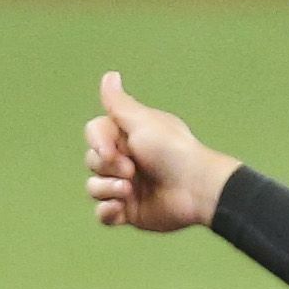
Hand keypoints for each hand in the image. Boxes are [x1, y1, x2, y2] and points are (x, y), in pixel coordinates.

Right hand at [85, 71, 241, 233]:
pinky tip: (120, 208)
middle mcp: (125, 160)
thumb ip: (119, 103)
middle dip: (108, 167)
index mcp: (128, 137)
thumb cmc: (172, 150)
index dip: (97, 142)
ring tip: (129, 192)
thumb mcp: (143, 121)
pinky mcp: (129, 212)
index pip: (94, 134)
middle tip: (133, 171)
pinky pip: (103, 213)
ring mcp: (126, 187)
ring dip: (107, 189)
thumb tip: (109, 75)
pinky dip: (107, 211)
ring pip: (93, 187)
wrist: (196, 188)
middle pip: (91, 161)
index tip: (112, 151)